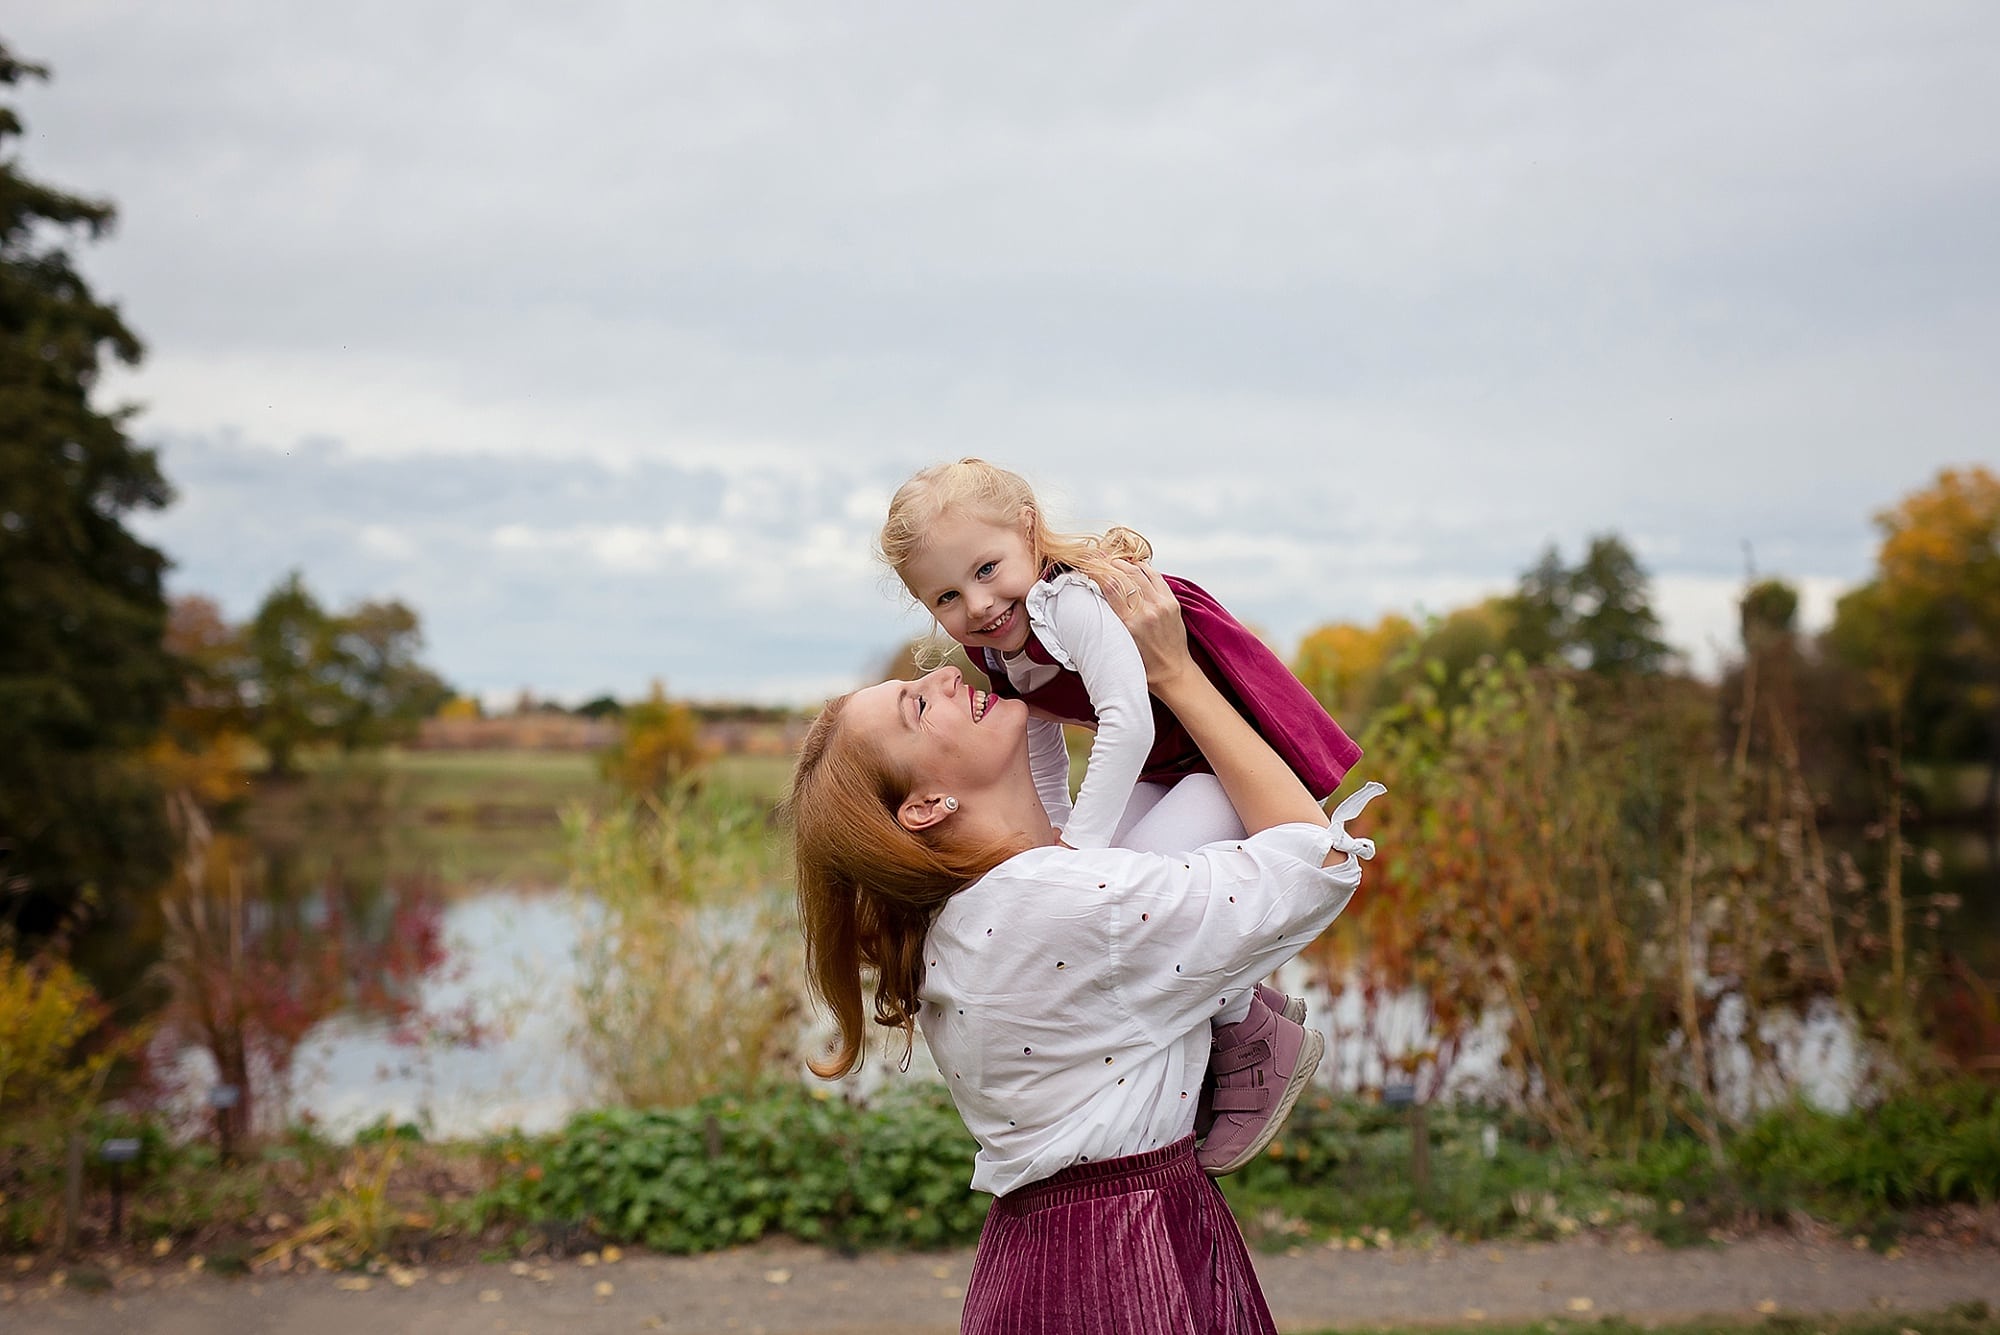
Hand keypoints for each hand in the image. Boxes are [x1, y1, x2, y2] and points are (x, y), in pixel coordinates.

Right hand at [1105, 559, 1193, 691]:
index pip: (1111, 585)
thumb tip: (1094, 598)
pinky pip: (1155, 576)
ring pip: (1140, 571)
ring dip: (1124, 564)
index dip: (1097, 571)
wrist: (1173, 673)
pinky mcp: (1172, 602)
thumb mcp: (1118, 645)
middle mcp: (1148, 611)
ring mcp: (1163, 604)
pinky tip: (1132, 566)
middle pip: (1125, 574)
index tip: (1086, 565)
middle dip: (1108, 564)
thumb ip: (1108, 622)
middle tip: (1096, 559)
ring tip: (1112, 561)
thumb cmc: (1143, 666)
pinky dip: (1142, 568)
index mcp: (1131, 624)